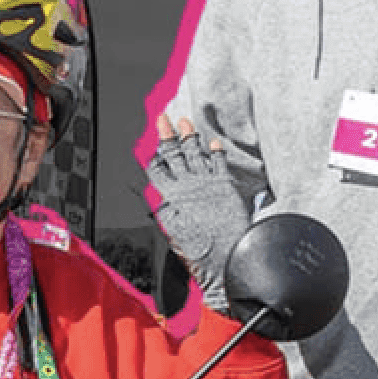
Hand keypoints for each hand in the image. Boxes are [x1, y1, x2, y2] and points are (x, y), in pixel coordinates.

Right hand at [144, 117, 248, 307]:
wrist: (228, 259)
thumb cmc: (200, 254)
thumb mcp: (173, 234)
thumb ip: (164, 213)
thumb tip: (153, 198)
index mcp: (170, 198)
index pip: (156, 170)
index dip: (152, 155)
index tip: (149, 142)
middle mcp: (187, 187)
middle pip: (174, 155)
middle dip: (167, 135)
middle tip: (163, 119)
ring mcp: (207, 183)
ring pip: (195, 153)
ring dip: (190, 137)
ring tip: (186, 123)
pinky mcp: (226, 185)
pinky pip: (219, 162)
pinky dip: (216, 151)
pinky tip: (214, 143)